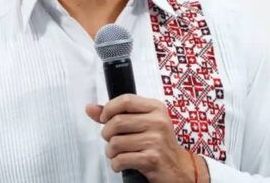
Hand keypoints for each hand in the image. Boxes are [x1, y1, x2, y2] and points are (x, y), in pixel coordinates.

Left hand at [86, 94, 208, 182]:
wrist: (178, 168)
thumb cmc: (157, 143)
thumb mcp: (142, 123)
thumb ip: (116, 114)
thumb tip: (90, 108)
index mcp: (156, 108)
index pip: (125, 100)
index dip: (109, 109)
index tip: (105, 119)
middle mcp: (158, 122)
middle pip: (117, 122)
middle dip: (107, 134)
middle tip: (111, 140)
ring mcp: (156, 140)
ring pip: (116, 142)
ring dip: (111, 152)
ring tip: (117, 153)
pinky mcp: (152, 158)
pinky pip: (121, 159)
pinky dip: (116, 164)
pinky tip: (122, 163)